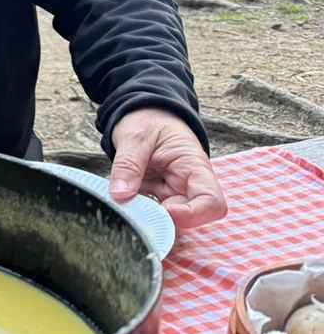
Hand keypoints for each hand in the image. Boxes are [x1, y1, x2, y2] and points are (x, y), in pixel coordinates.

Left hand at [109, 108, 226, 227]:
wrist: (145, 114)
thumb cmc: (149, 121)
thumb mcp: (135, 137)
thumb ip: (128, 165)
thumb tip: (120, 195)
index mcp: (194, 167)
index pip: (212, 202)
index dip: (193, 215)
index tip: (165, 211)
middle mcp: (189, 185)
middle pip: (191, 218)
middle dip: (163, 220)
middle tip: (134, 210)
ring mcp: (174, 192)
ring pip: (169, 219)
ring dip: (147, 217)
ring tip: (125, 203)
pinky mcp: (158, 196)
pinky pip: (151, 212)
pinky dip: (137, 212)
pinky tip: (122, 202)